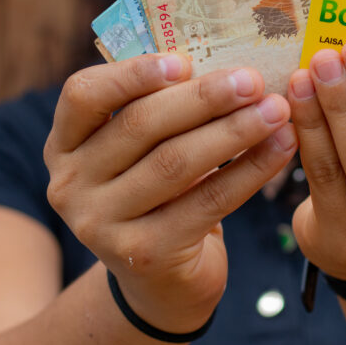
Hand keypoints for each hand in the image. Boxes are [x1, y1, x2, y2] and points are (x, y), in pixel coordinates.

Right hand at [44, 54, 296, 331]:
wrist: (162, 283)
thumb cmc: (158, 199)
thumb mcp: (141, 156)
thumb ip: (158, 112)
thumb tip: (224, 63)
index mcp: (64, 146)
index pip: (82, 95)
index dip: (132, 74)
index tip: (184, 61)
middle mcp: (70, 185)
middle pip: (140, 126)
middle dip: (203, 98)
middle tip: (253, 80)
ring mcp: (101, 225)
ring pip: (176, 163)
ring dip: (235, 131)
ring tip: (277, 111)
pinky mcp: (145, 255)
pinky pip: (208, 200)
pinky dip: (251, 170)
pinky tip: (281, 148)